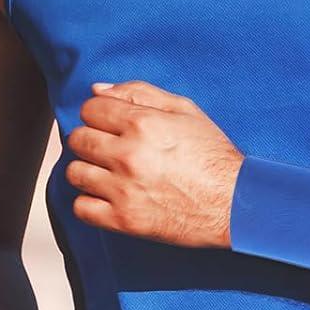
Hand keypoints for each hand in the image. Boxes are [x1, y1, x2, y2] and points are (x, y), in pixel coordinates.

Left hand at [67, 81, 241, 247]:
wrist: (234, 202)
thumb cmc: (213, 156)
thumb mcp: (185, 111)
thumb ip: (140, 93)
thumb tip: (97, 90)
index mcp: (144, 123)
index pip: (90, 109)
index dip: (100, 114)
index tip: (111, 124)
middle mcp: (129, 154)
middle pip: (78, 139)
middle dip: (92, 140)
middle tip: (113, 149)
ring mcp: (123, 189)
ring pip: (74, 172)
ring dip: (90, 171)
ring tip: (111, 174)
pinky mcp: (123, 220)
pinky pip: (81, 208)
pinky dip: (91, 203)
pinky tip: (112, 197)